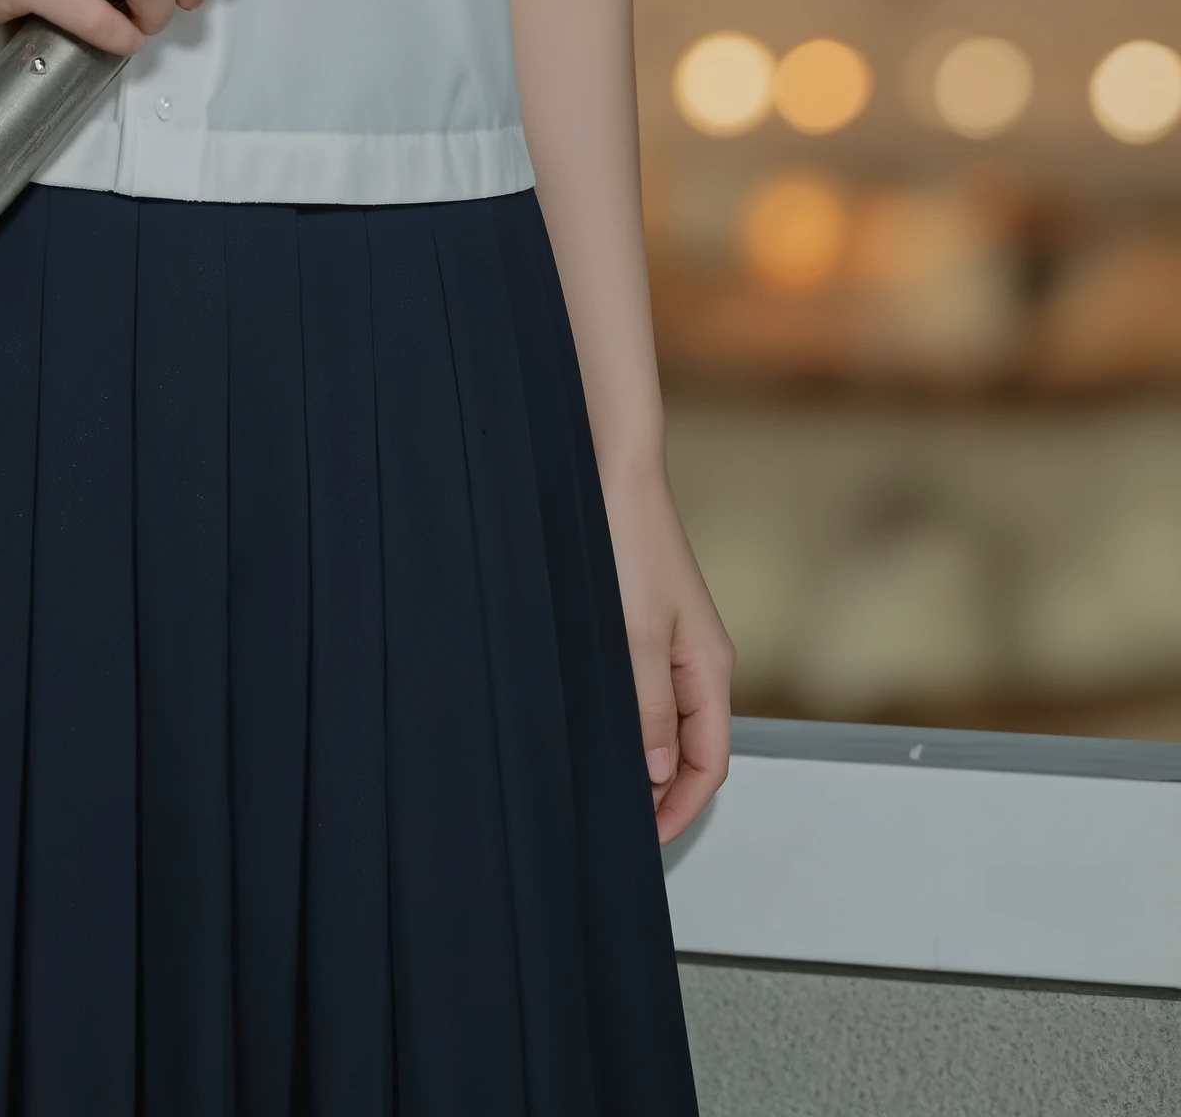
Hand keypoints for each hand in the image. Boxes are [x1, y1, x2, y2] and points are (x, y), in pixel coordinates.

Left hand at [600, 462, 733, 843]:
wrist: (613, 473)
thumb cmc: (628, 541)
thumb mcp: (634, 635)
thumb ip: (646, 708)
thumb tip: (654, 773)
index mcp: (710, 669)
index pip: (710, 764)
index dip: (680, 808)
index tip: (647, 841)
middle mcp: (699, 661)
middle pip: (693, 750)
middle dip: (664, 793)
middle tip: (621, 825)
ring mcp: (674, 643)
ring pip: (669, 723)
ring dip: (645, 759)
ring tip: (608, 789)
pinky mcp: (648, 626)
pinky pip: (650, 692)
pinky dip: (633, 722)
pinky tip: (603, 730)